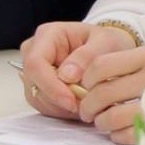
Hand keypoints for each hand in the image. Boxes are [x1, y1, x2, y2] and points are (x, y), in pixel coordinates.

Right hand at [18, 21, 136, 119]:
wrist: (110, 50)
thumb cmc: (106, 43)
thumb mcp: (105, 43)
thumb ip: (86, 56)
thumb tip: (66, 76)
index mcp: (47, 34)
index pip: (35, 63)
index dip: (50, 86)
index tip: (72, 101)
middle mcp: (34, 52)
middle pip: (34, 84)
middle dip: (59, 100)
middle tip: (86, 105)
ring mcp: (34, 71)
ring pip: (38, 98)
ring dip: (62, 107)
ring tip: (87, 103)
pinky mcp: (38, 88)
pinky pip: (44, 106)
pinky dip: (62, 110)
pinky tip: (80, 104)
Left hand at [77, 45, 144, 140]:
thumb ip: (134, 65)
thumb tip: (96, 82)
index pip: (100, 65)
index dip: (86, 79)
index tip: (86, 87)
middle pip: (102, 93)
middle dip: (88, 107)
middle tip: (88, 113)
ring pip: (112, 117)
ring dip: (101, 124)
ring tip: (103, 123)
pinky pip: (129, 134)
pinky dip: (118, 136)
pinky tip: (121, 132)